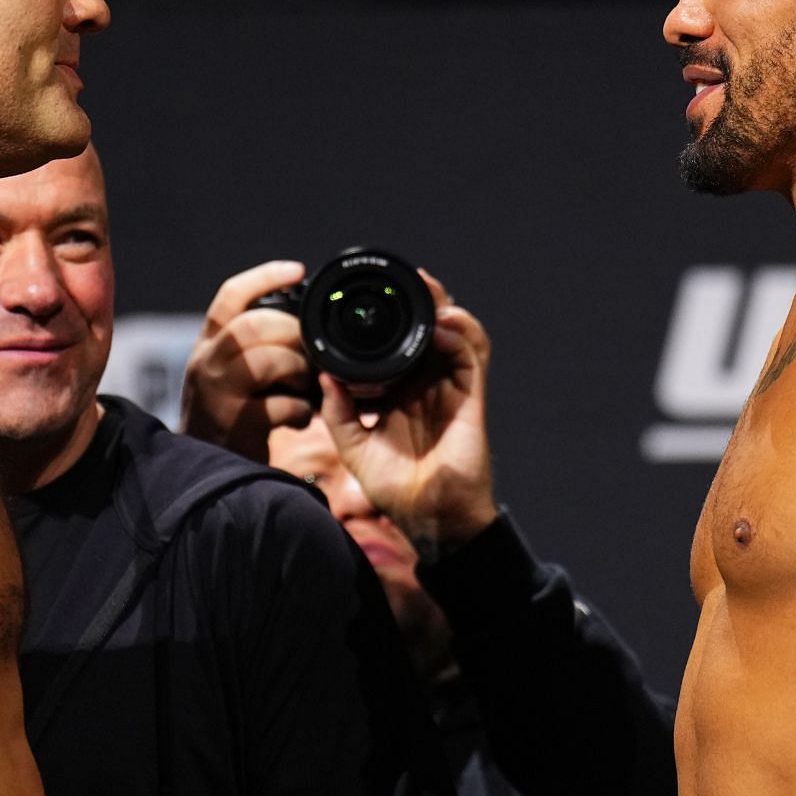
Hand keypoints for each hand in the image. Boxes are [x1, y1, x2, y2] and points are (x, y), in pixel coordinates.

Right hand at [181, 261, 316, 462]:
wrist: (204, 472)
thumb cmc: (230, 416)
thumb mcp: (231, 374)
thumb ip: (254, 347)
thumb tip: (302, 323)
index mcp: (208, 346)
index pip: (230, 298)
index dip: (264, 278)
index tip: (297, 270)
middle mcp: (205, 364)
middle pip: (250, 326)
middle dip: (291, 331)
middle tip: (310, 351)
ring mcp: (217, 395)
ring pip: (265, 361)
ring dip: (297, 369)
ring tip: (306, 384)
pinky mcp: (234, 425)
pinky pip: (278, 406)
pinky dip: (300, 410)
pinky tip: (301, 418)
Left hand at [320, 273, 498, 551]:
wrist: (429, 515)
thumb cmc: (395, 487)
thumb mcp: (353, 446)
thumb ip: (337, 412)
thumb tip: (323, 375)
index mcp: (400, 390)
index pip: (399, 343)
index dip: (392, 318)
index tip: (369, 298)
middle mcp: (428, 383)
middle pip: (431, 328)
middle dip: (421, 300)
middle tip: (403, 280)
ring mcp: (451, 387)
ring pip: (456, 332)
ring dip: (444, 308)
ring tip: (427, 289)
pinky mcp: (471, 396)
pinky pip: (472, 355)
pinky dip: (459, 334)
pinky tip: (441, 325)